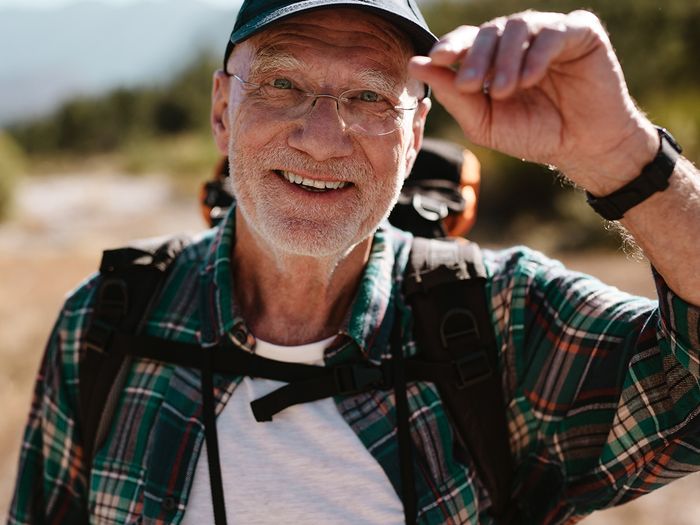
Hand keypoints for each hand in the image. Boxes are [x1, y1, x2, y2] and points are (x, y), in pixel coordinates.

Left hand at [409, 10, 657, 193]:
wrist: (583, 148)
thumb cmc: (533, 136)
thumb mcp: (485, 122)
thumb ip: (454, 95)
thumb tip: (416, 64)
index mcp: (495, 58)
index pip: (467, 41)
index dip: (450, 46)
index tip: (436, 58)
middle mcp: (519, 41)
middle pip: (489, 31)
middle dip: (475, 57)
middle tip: (471, 85)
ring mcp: (549, 33)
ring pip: (517, 27)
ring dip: (505, 60)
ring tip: (504, 91)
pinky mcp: (580, 32)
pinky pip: (552, 32)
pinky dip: (536, 55)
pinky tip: (528, 80)